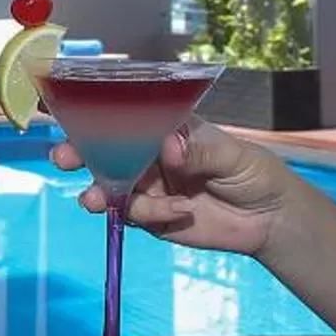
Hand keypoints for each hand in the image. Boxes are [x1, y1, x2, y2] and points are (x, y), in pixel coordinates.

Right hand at [56, 120, 296, 257]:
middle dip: (79, 152)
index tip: (71, 113)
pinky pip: (133, 214)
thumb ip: (200, 149)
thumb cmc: (255, 173)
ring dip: (97, 191)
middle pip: (105, 150)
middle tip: (64, 158)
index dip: (97, 114)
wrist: (271, 221)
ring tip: (95, 200)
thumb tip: (169, 145)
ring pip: (109, 185)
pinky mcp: (152, 217)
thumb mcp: (233, 155)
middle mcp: (150, 155)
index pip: (127, 115)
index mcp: (166, 129)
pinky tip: (179, 212)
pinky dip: (147, 214)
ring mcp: (148, 186)